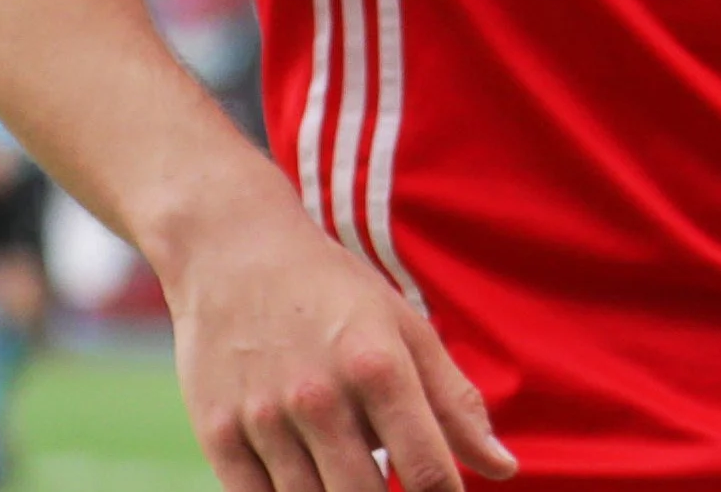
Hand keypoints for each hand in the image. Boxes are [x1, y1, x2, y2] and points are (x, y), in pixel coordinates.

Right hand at [159, 193, 513, 491]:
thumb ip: (455, 404)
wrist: (233, 253)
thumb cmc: (335, 294)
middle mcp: (320, 397)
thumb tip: (503, 469)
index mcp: (379, 367)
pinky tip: (308, 480)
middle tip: (391, 485)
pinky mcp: (218, 434)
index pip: (427, 471)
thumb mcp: (407, 330)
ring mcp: (263, 419)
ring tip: (349, 475)